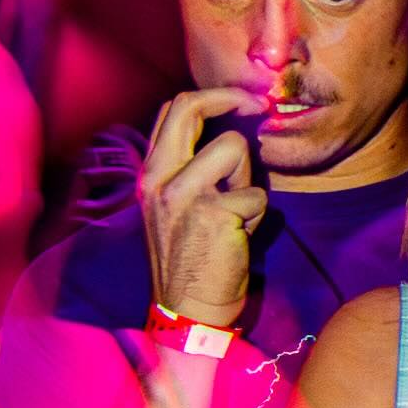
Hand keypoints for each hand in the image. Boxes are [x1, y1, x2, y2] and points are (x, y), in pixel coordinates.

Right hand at [137, 86, 267, 329]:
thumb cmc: (193, 256)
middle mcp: (158, 179)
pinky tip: (239, 237)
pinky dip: (257, 214)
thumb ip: (191, 167)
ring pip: (234, 148)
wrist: (188, 311)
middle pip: (190, 107)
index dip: (211, 96)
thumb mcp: (178, 205)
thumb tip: (230, 126)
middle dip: (231, 98)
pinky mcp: (213, 214)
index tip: (240, 100)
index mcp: (150, 174)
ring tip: (235, 210)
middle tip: (257, 103)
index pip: (172, 110)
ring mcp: (182, 195)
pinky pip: (256, 194)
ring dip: (246, 177)